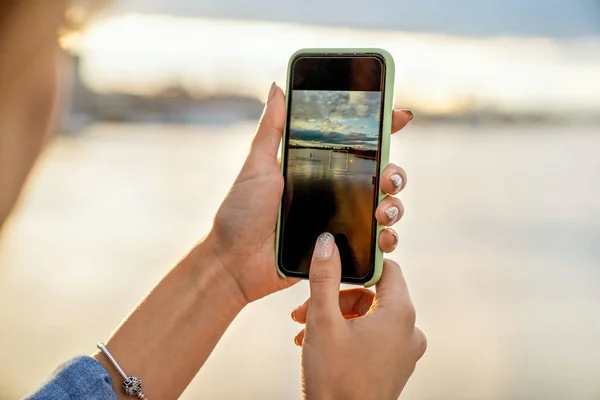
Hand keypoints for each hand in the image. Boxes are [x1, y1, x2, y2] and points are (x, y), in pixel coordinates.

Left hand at [206, 83, 413, 302]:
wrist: (234, 263)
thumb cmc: (240, 214)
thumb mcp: (256, 167)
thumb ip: (270, 129)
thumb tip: (277, 86)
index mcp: (317, 168)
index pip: (356, 144)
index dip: (382, 128)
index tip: (399, 115)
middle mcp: (334, 192)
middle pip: (381, 175)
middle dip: (395, 173)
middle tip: (388, 177)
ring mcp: (339, 221)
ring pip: (385, 207)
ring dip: (395, 206)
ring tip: (382, 210)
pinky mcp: (340, 250)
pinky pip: (375, 243)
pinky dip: (387, 240)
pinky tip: (383, 238)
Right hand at [291, 235, 426, 399]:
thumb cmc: (334, 380)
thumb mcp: (322, 320)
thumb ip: (325, 277)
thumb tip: (327, 244)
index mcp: (400, 314)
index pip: (385, 268)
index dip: (357, 265)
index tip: (332, 269)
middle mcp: (409, 331)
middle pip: (372, 295)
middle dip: (335, 298)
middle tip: (305, 310)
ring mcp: (404, 352)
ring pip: (369, 317)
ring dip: (336, 317)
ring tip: (305, 330)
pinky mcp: (395, 367)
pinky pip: (373, 338)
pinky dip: (347, 335)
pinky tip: (318, 345)